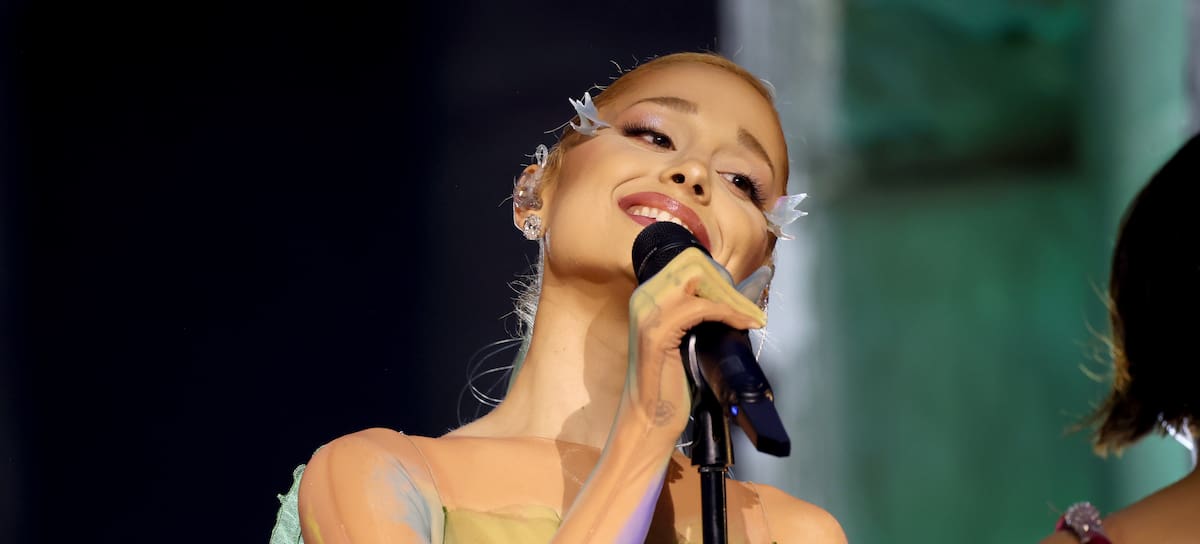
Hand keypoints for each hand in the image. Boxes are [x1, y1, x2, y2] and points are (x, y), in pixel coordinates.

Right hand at [626, 248, 767, 434]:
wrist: (650, 418)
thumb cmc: (669, 383)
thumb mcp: (682, 338)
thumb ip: (696, 313)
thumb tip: (734, 296)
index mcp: (646, 296)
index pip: (688, 262)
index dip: (717, 276)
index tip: (737, 298)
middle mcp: (643, 297)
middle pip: (693, 263)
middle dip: (725, 283)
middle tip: (745, 308)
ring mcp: (647, 312)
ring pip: (699, 279)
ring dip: (731, 298)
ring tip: (750, 317)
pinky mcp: (658, 332)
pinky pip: (703, 307)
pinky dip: (729, 313)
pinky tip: (745, 325)